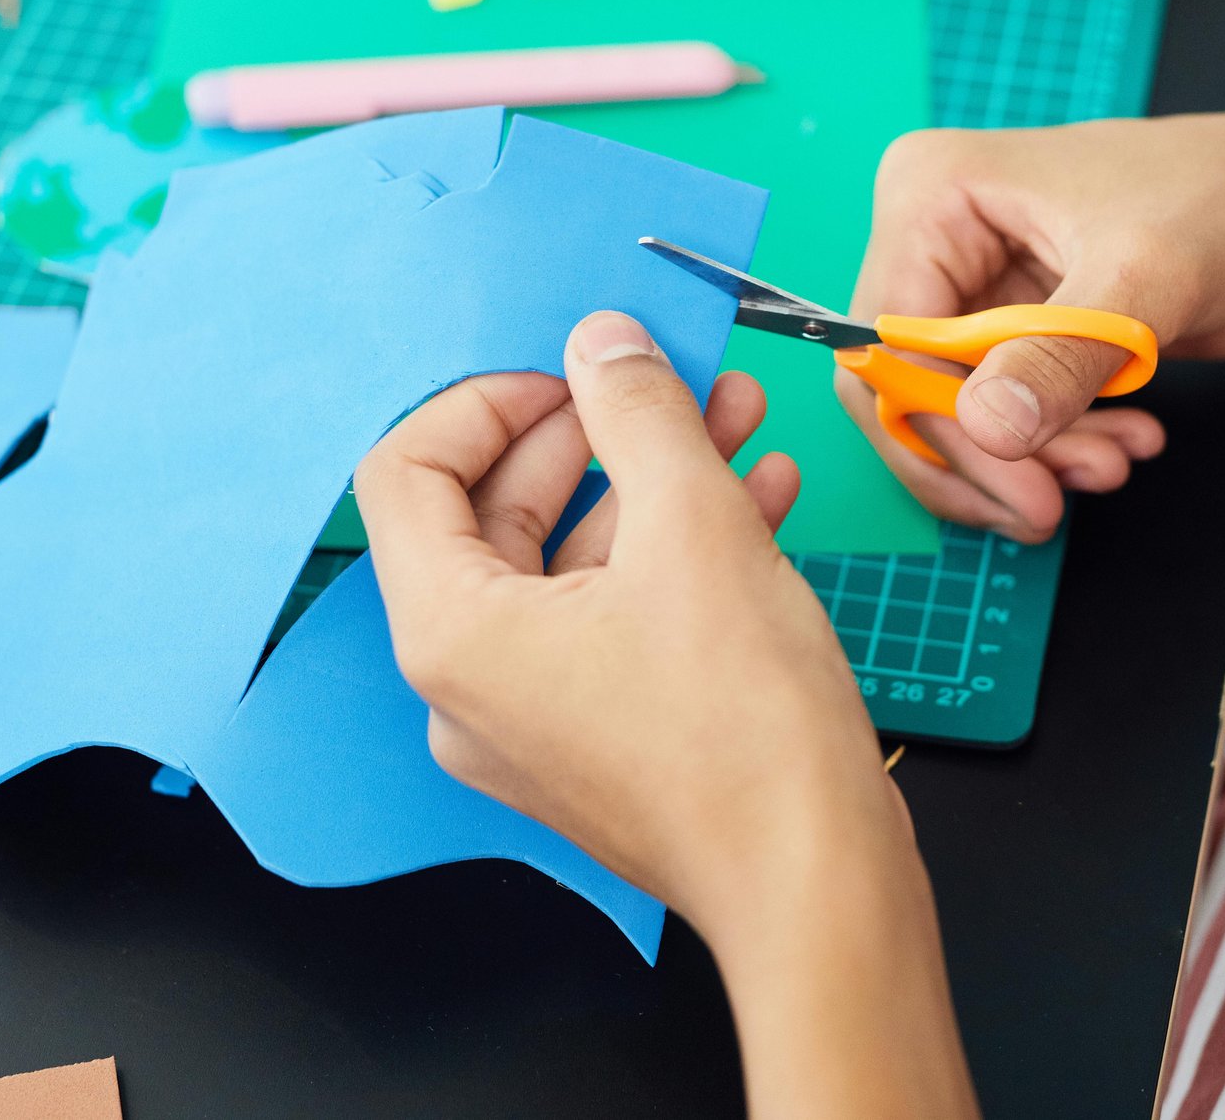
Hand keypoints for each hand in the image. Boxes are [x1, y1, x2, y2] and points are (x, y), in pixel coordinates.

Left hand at [358, 312, 977, 1119]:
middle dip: (596, 430)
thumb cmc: (745, 731)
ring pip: (572, 559)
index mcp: (451, 631)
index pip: (406, 471)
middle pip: (496, 510)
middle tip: (672, 379)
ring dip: (652, 478)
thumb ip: (637, 412)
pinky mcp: (599, 736)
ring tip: (738, 417)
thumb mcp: (694, 524)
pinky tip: (759, 493)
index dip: (487, 399)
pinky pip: (611, 613)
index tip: (572, 371)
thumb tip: (603, 344)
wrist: (818, 880)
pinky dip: (673, 548)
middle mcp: (469, 682)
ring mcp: (533, 718)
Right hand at [844, 111, 1224, 542]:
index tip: (1017, 487)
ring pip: (954, 412)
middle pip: (906, 385)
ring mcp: (970, 285)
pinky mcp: (1009, 327)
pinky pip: (999, 412)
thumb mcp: (1139, 281)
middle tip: (1051, 506)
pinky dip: (1055, 446)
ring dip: (1030, 459)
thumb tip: (990, 428)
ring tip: (1112, 464)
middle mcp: (933, 238)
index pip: (890, 338)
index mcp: (932, 194)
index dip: (940, 426)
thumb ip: (1059, 357)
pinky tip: (1123, 443)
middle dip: (985, 454)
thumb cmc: (1220, 202)